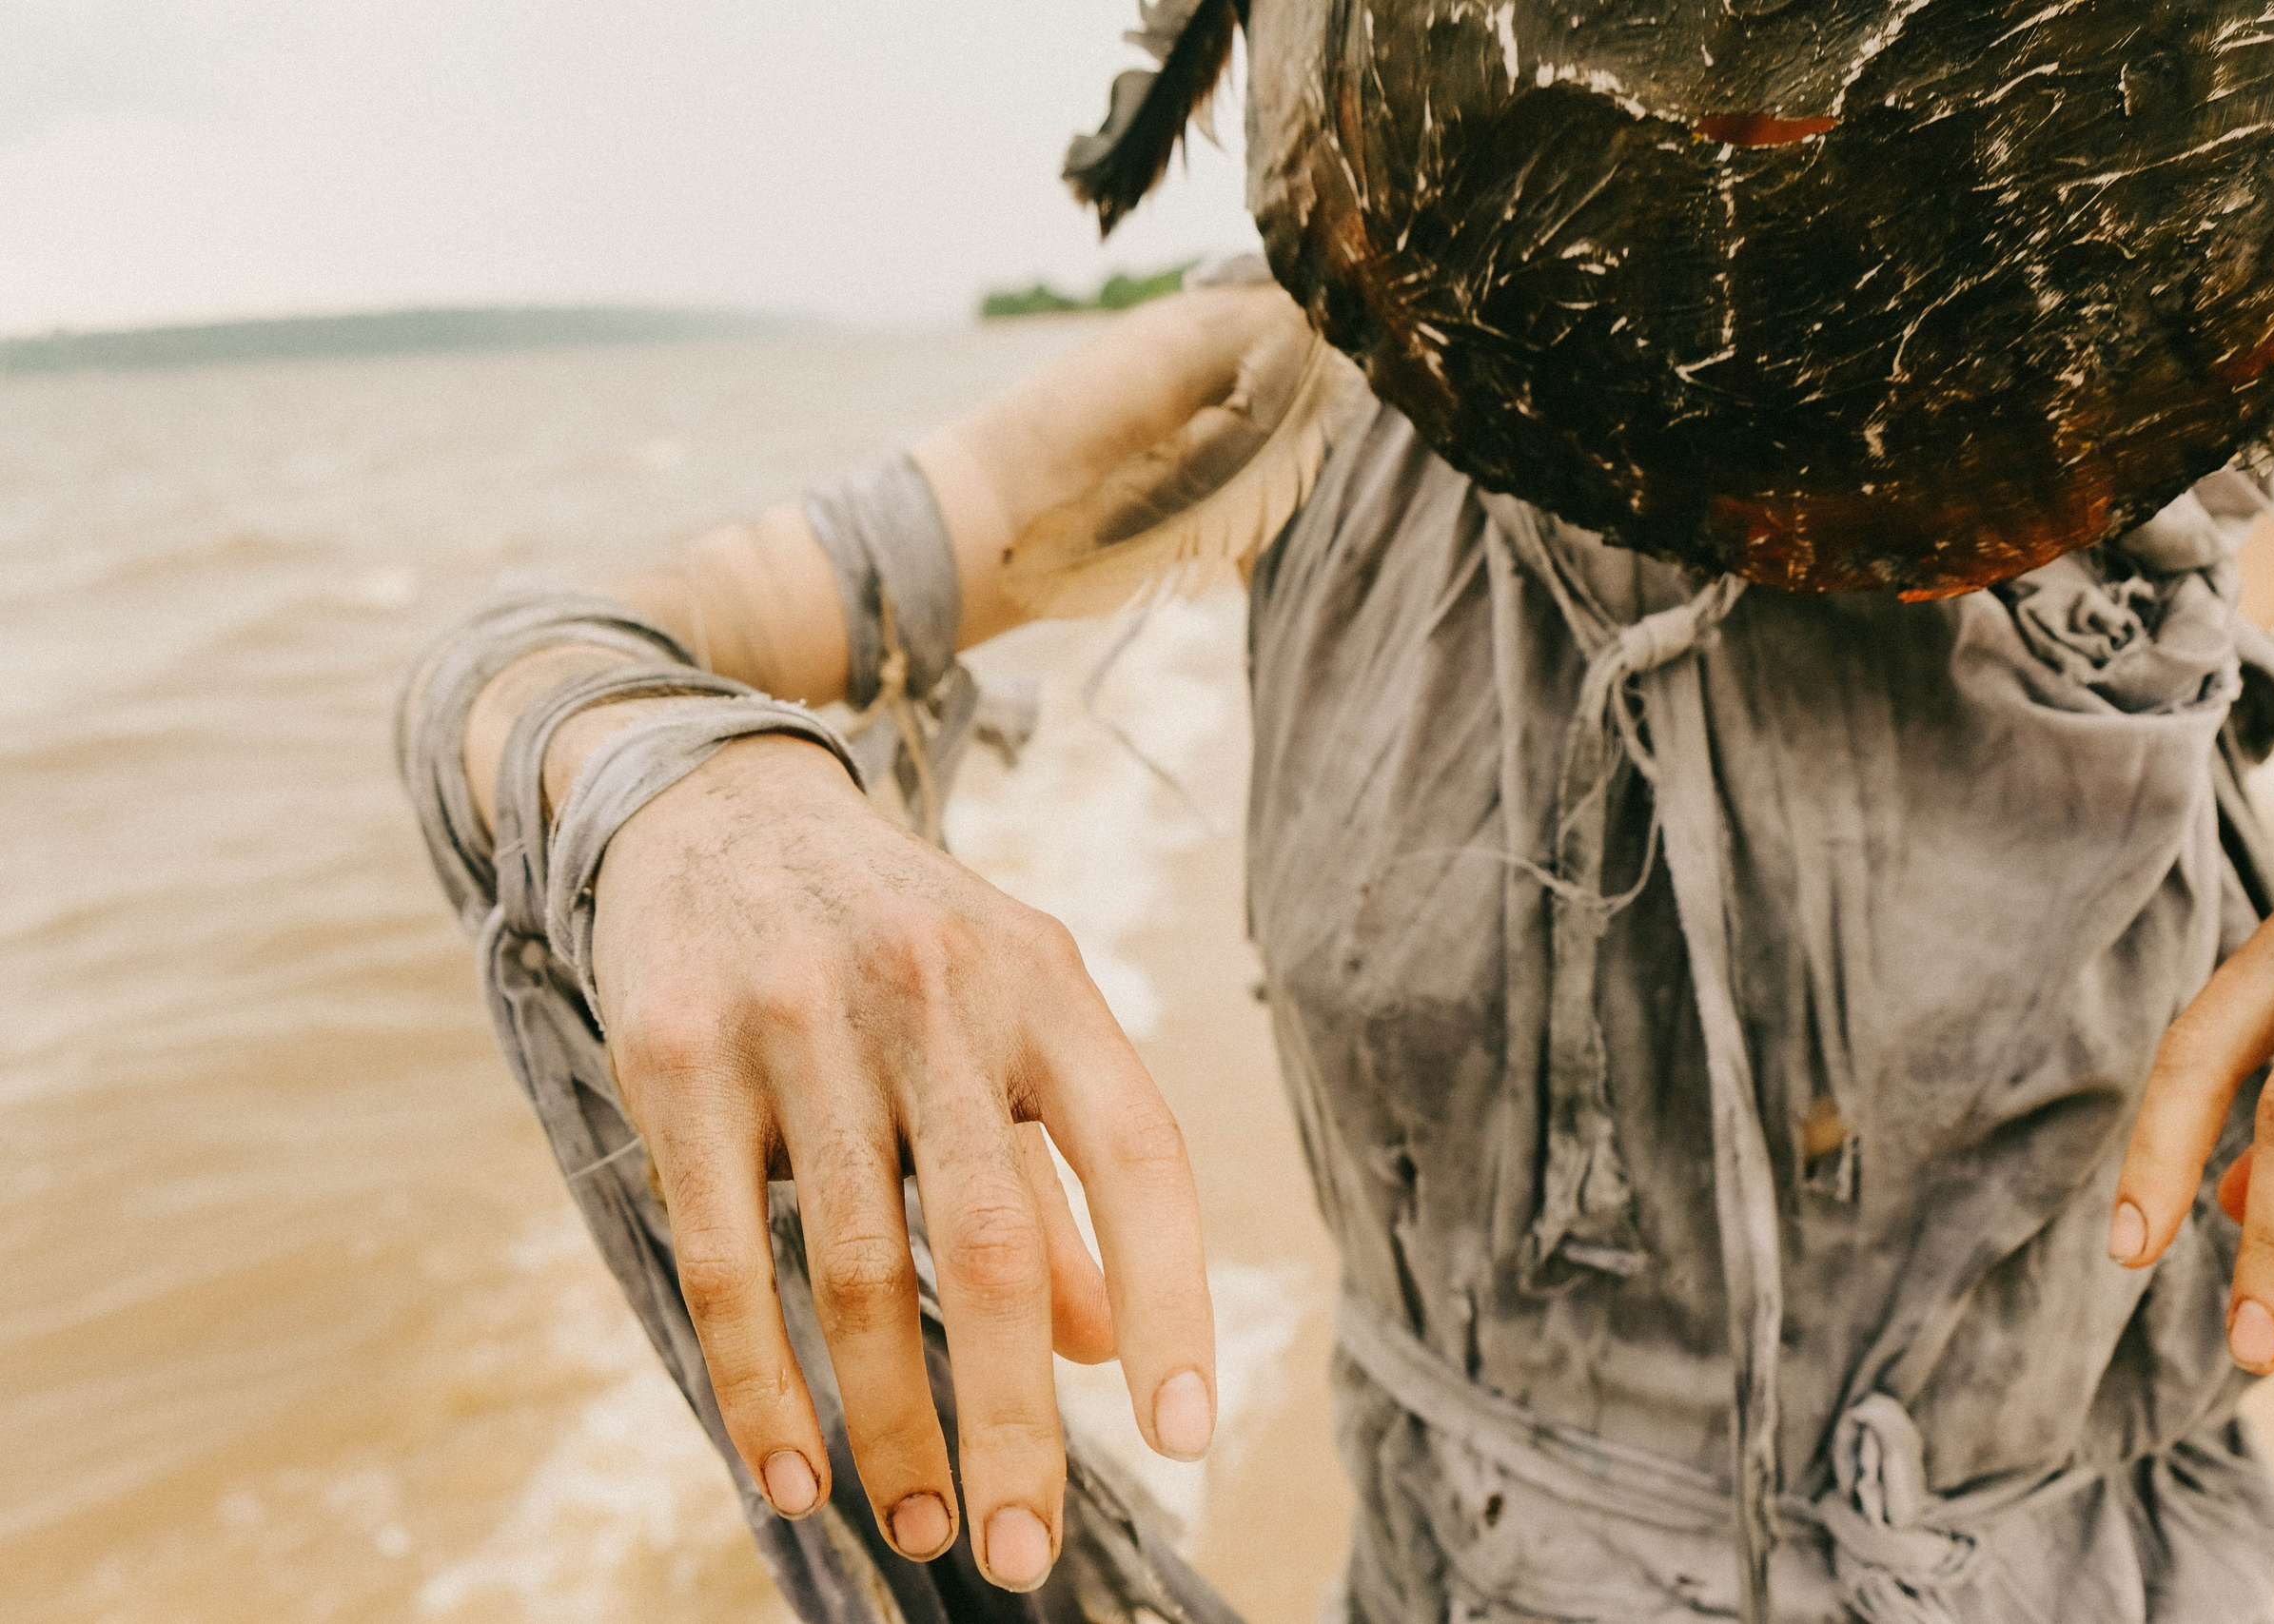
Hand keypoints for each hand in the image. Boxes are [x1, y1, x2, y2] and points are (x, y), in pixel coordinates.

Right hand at [587, 731, 1215, 1589]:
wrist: (710, 801)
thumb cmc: (893, 938)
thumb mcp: (1006, 1014)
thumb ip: (1058, 1173)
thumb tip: (1104, 1351)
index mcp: (1042, 978)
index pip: (1138, 1153)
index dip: (1173, 1298)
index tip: (1186, 1435)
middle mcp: (931, 990)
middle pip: (991, 1246)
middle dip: (1014, 1423)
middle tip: (1024, 1557)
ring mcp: (795, 1019)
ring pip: (854, 1271)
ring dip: (890, 1429)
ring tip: (921, 1529)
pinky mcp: (675, 1056)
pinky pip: (721, 1259)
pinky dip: (760, 1389)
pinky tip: (793, 1476)